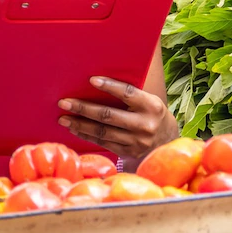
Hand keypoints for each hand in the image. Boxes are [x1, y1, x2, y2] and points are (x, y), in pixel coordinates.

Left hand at [58, 76, 179, 159]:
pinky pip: (103, 143)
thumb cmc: (153, 116)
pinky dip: (87, 135)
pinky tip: (75, 129)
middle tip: (64, 103)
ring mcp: (136, 141)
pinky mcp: (128, 153)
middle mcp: (145, 124)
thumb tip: (98, 85)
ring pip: (102, 131)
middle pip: (108, 115)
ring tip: (63, 118)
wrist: (168, 143)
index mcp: (153, 106)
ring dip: (80, 124)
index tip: (92, 80)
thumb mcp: (150, 103)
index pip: (128, 93)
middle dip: (83, 108)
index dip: (110, 86)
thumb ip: (132, 97)